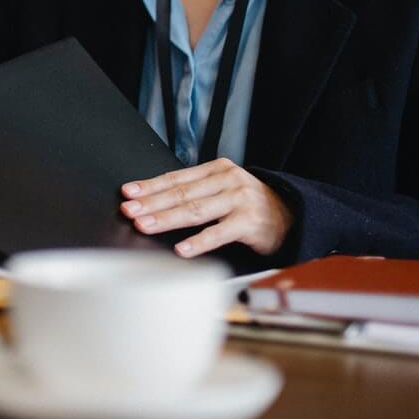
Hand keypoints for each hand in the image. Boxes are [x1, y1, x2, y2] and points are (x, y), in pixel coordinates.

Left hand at [119, 158, 293, 256]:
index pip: (176, 177)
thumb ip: (194, 191)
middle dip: (152, 202)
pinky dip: (198, 242)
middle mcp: (227, 180)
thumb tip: (152, 201)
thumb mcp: (222, 189)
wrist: (291, 215)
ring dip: (167, 219)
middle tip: (129, 211)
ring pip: (196, 210)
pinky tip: (181, 249)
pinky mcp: (250, 222)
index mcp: (216, 169)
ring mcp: (239, 199)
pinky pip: (219, 233)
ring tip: (146, 226)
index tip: (128, 193)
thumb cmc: (247, 204)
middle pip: (182, 192)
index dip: (150, 186)